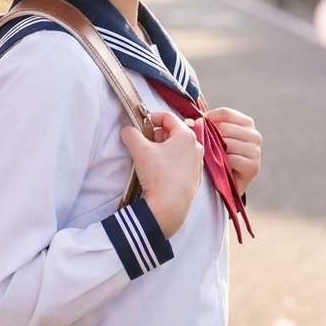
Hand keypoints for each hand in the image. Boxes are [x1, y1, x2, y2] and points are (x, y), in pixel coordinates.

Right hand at [120, 110, 204, 239]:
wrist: (169, 208)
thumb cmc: (158, 175)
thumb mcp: (139, 149)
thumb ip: (130, 133)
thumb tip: (127, 130)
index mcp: (186, 135)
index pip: (167, 117)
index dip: (151, 118)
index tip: (140, 126)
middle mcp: (196, 146)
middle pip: (173, 132)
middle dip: (156, 135)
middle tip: (144, 144)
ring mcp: (197, 163)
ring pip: (177, 147)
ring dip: (163, 149)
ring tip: (150, 159)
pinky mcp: (195, 177)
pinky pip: (181, 162)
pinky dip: (170, 161)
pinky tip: (159, 172)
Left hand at [203, 107, 261, 199]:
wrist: (227, 186)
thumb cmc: (218, 157)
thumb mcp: (215, 137)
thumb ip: (208, 123)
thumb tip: (194, 111)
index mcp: (247, 124)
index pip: (225, 113)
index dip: (208, 119)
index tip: (197, 127)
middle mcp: (255, 136)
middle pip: (225, 128)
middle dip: (210, 136)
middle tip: (201, 146)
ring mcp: (256, 151)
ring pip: (228, 143)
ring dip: (215, 151)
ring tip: (211, 157)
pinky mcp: (253, 167)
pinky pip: (232, 159)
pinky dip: (222, 163)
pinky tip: (219, 167)